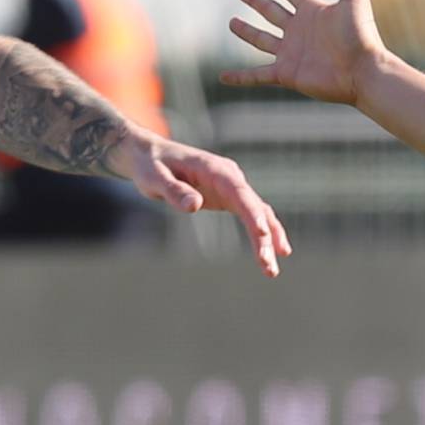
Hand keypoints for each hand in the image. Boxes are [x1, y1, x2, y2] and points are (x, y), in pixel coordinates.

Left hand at [119, 134, 291, 278]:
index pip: (239, 192)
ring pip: (259, 213)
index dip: (253, 213)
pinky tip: (275, 252)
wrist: (149, 154)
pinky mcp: (229, 196)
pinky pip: (252, 215)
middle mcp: (230, 176)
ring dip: (269, 239)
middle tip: (267, 267)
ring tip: (272, 270)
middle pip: (255, 207)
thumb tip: (194, 206)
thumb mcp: (154, 178)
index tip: (262, 233)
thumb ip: (174, 191)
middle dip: (264, 236)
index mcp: (214, 169)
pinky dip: (264, 233)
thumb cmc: (150, 165)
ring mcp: (232, 186)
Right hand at [224, 0, 385, 105]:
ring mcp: (291, 53)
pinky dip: (240, 77)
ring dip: (247, 32)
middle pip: (272, 12)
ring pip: (262, 40)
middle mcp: (300, 32)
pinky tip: (224, 77)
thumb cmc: (361, 36)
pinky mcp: (286, 73)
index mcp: (313, 13)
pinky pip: (258, 75)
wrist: (363, 72)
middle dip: (257, 2)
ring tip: (232, 22)